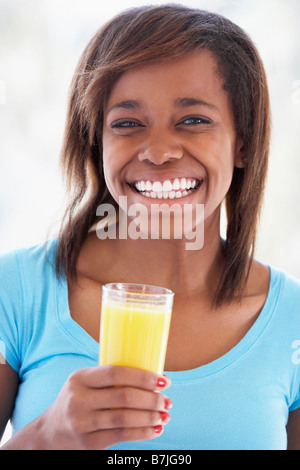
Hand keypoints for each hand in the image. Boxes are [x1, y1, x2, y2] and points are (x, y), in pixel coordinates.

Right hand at [39, 365, 171, 449]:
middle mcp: (79, 400)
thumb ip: (108, 379)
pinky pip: (122, 436)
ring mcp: (83, 424)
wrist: (49, 434)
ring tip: (165, 415)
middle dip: (151, 399)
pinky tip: (156, 429)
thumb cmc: (76, 401)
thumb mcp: (84, 384)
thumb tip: (150, 378)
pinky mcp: (89, 444)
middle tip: (167, 400)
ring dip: (150, 417)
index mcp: (80, 378)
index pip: (116, 373)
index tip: (164, 380)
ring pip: (125, 419)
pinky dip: (143, 433)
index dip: (143, 376)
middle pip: (124, 397)